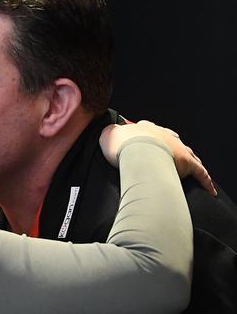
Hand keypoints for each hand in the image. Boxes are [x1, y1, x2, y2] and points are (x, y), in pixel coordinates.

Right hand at [100, 120, 215, 195]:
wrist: (136, 149)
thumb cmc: (122, 143)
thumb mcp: (108, 135)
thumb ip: (110, 133)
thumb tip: (109, 134)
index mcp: (146, 129)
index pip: (149, 128)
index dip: (147, 134)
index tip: (145, 138)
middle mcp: (164, 136)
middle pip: (171, 140)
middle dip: (170, 146)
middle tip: (167, 154)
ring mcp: (178, 149)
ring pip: (188, 153)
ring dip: (189, 160)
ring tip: (188, 169)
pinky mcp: (188, 164)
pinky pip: (200, 173)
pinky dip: (205, 180)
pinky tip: (208, 188)